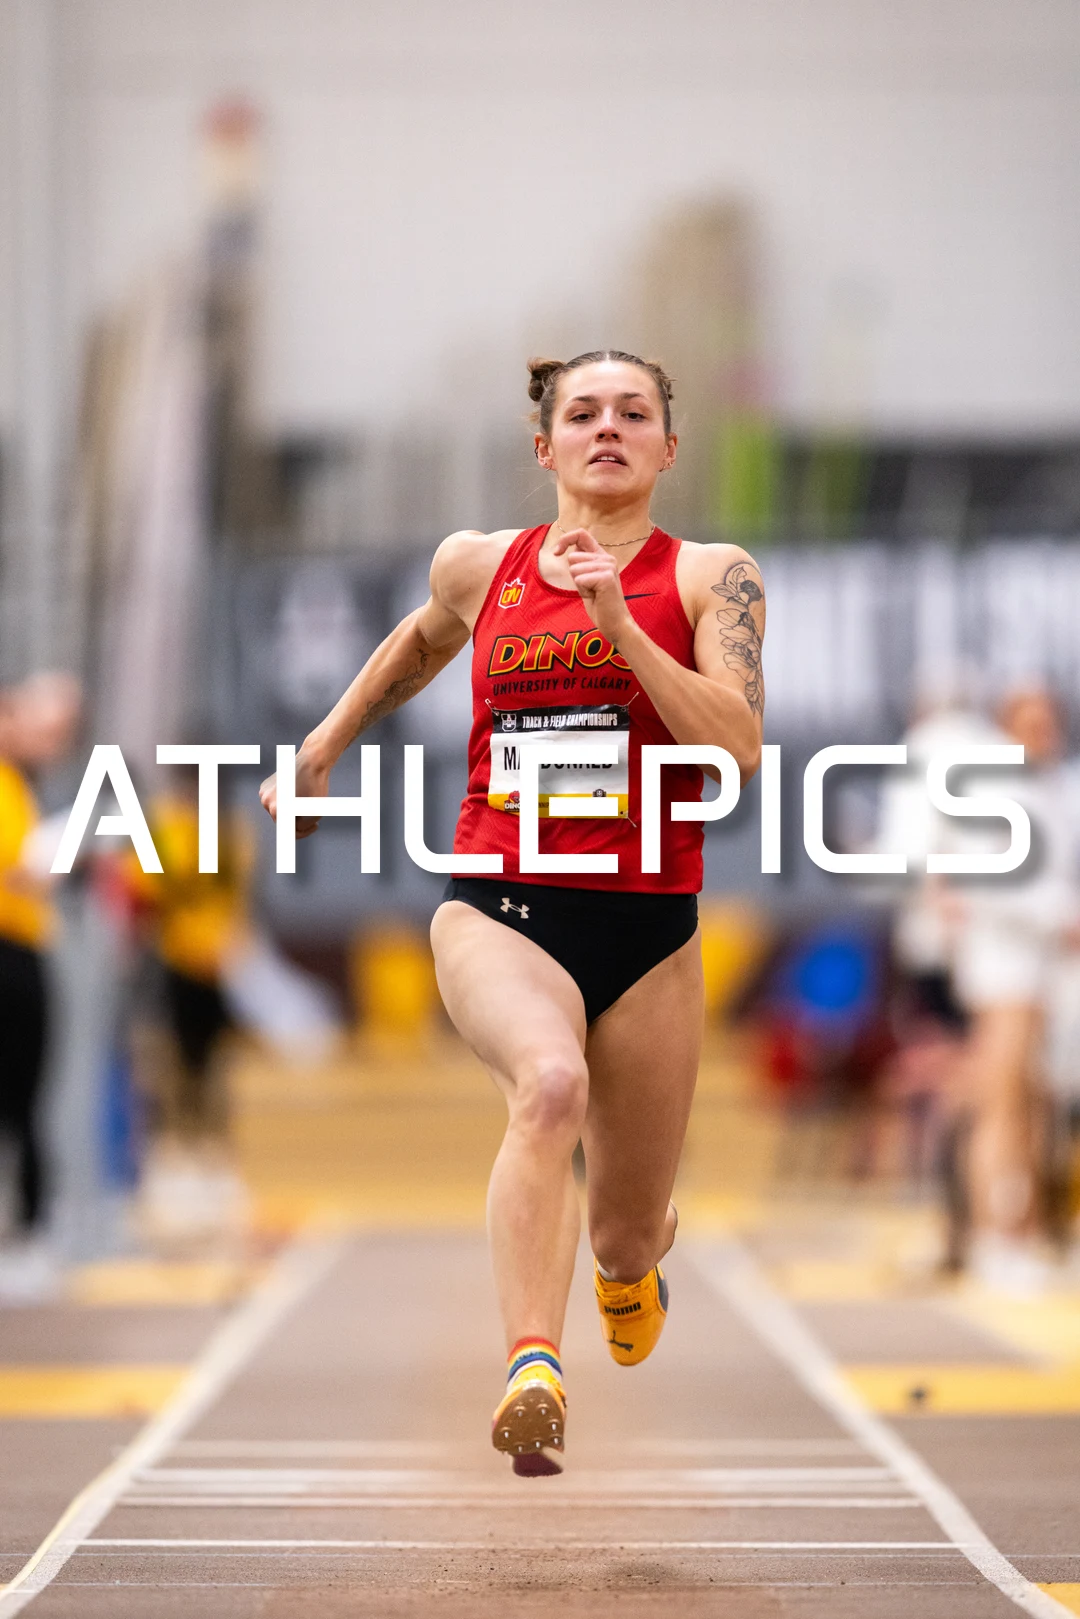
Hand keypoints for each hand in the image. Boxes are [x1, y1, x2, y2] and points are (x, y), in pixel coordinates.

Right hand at [259, 742, 330, 838]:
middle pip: (283, 821)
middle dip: (298, 818)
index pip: (289, 832)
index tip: (315, 826)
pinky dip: (285, 799)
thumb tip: (290, 830)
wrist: (311, 761)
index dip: (304, 832)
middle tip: (313, 809)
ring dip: (290, 809)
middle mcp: (266, 802)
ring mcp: (263, 793)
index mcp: (277, 810)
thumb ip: (302, 827)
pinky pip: (275, 800)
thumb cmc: (316, 787)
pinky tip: (295, 789)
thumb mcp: (314, 813)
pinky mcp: (264, 786)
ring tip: (304, 797)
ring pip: (278, 810)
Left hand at [550, 527, 630, 645]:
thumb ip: (581, 564)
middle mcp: (607, 558)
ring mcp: (608, 566)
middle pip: (572, 557)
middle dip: (574, 575)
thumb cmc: (599, 604)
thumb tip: (569, 551)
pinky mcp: (606, 577)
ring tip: (594, 593)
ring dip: (579, 585)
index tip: (556, 552)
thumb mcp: (586, 579)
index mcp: (602, 556)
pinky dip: (583, 591)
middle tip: (590, 588)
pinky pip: (579, 579)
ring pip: (574, 568)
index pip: (581, 533)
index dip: (565, 539)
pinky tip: (596, 597)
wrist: (615, 623)